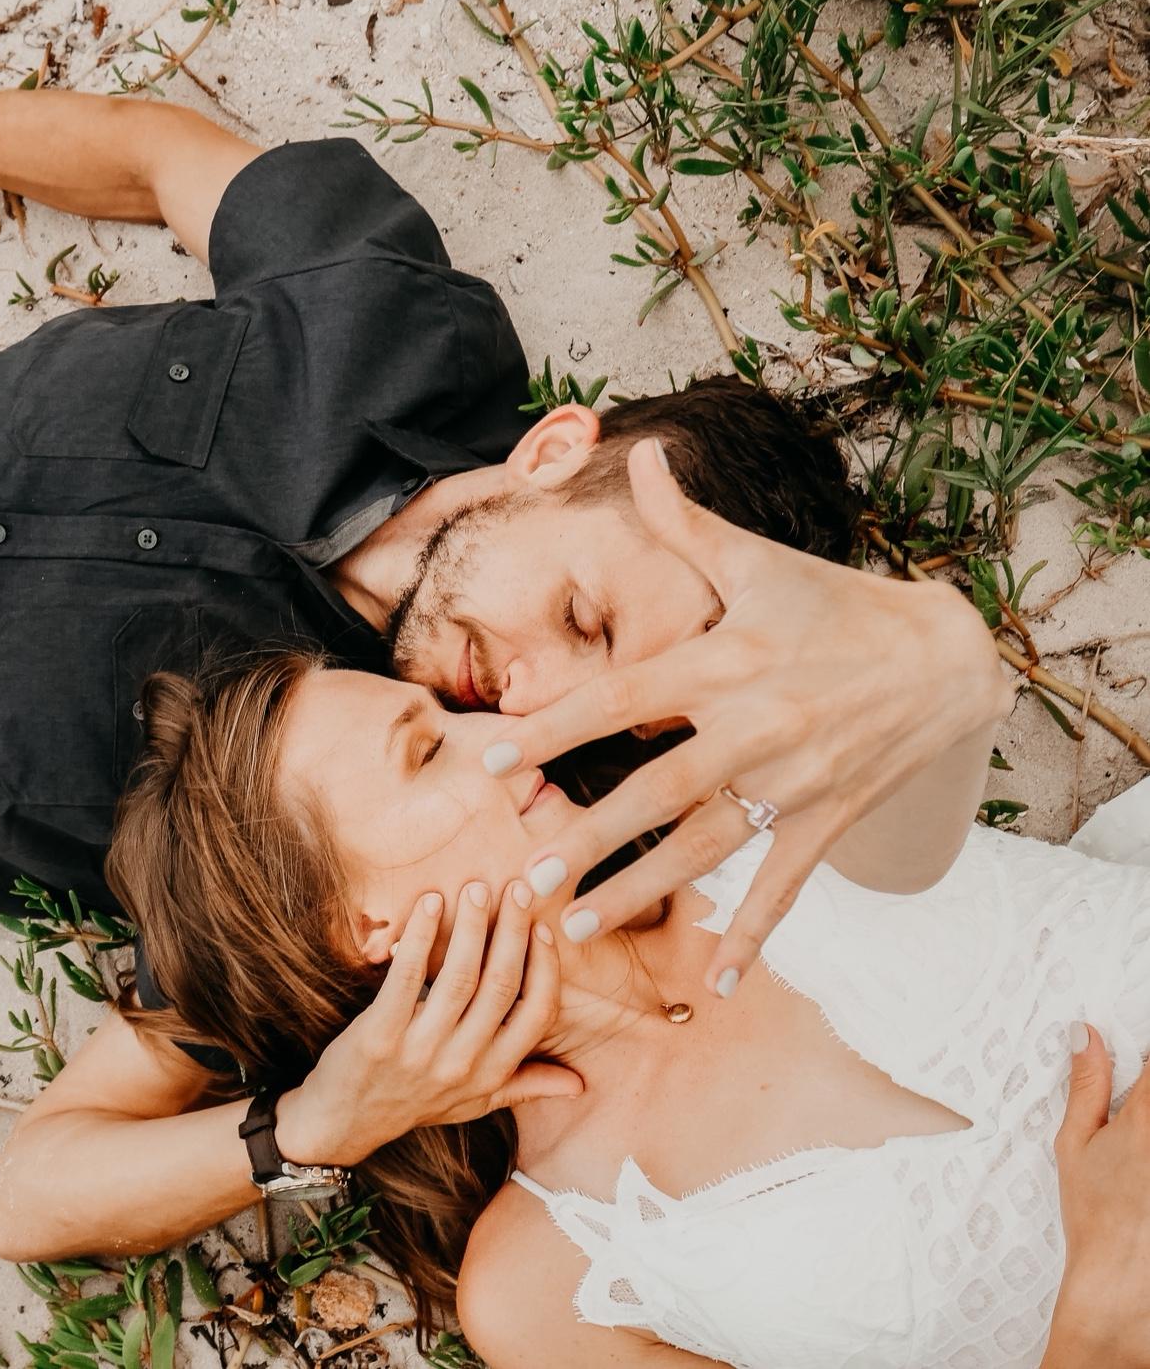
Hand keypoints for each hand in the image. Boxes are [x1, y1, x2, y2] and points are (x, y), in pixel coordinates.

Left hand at [275, 880, 580, 1167]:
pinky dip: (421, 937)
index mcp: (490, 1074)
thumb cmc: (414, 1102)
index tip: (543, 928)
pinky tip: (430, 904)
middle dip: (511, 932)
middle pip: (500, 986)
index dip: (545, 969)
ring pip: (459, 977)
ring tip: (476, 889)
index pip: (537, 1016)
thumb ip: (525, 1085)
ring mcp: (420, 1050)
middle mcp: (462, 1063)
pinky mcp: (380, 1035)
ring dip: (471, 927)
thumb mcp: (474, 1101)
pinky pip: (407, 977)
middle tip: (516, 889)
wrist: (344, 1121)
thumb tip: (579, 1083)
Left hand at [484, 437, 1011, 995]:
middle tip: (531, 877)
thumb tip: (640, 451)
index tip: (489, 759)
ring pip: (709, 846)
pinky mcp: (828, 817)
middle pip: (660, 790)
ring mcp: (796, 779)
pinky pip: (786, 884)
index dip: (554, 729)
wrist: (946, 655)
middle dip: (593, 837)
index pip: (622, 700)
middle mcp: (757, 725)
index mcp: (726, 662)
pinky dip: (754, 935)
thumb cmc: (833, 603)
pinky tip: (716, 982)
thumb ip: (685, 523)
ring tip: (580, 927)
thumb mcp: (760, 561)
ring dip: (645, 891)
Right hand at [1044, 1022, 1149, 1366]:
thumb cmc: (1095, 1213)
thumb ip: (1087, 1084)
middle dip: (1147, 1099)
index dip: (1144, 1060)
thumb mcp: (1075, 1142)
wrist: (1123, 1278)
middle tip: (1133, 1126)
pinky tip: (1144, 1173)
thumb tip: (1087, 1034)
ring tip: (1137, 1158)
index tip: (1136, 1068)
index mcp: (1147, 1118)